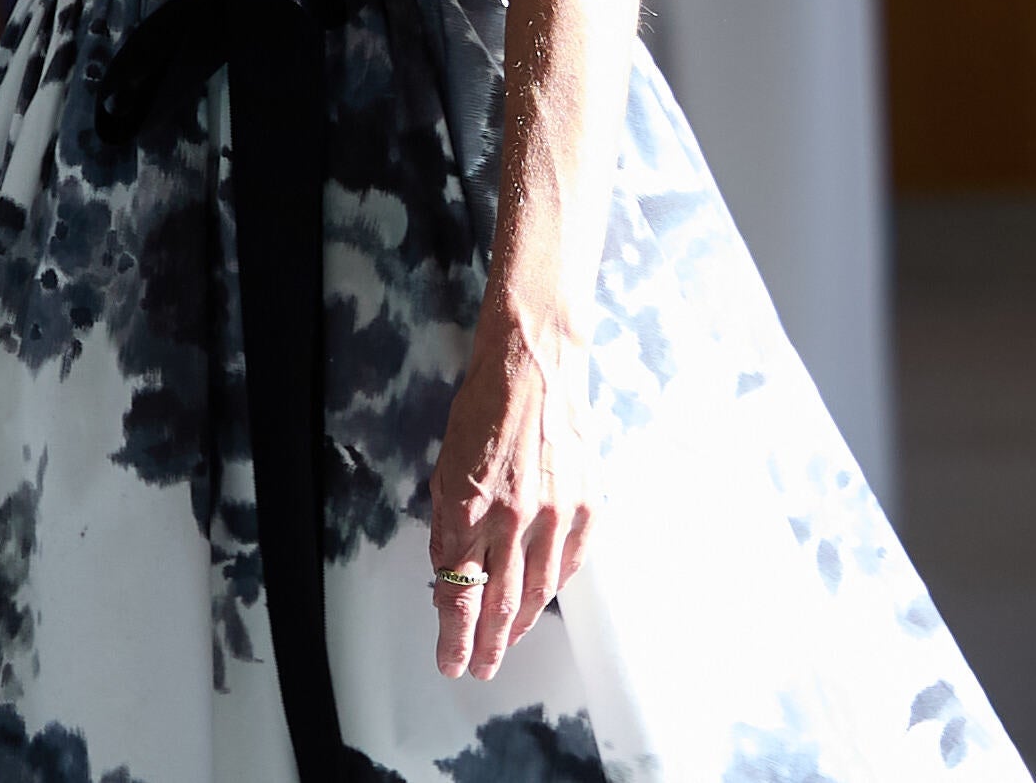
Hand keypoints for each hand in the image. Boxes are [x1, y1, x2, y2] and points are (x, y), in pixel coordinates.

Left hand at [427, 300, 599, 680]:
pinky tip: (538, 604)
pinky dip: (552, 589)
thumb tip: (448, 577)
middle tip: (477, 670)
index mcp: (469, 503)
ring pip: (538, 590)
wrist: (537, 365)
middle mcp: (515, 516)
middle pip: (499, 601)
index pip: (460, 590)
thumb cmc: (481, 409)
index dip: (454, 634)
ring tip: (504, 646)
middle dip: (486, 644)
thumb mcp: (445, 464)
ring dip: (519, 626)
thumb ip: (447, 525)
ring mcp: (559, 513)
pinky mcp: (591, 506)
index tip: (449, 663)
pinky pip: (570, 563)